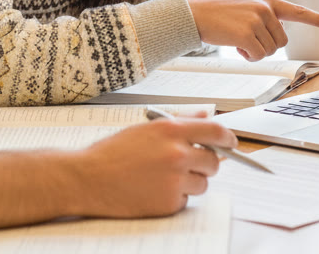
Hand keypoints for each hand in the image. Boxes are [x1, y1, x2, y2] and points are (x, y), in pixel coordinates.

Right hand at [66, 117, 232, 216]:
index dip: (228, 138)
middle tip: (188, 164)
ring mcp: (174, 180)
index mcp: (171, 130)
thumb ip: (180, 123)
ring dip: (190, 182)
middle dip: (205, 164)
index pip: (216, 131)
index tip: (232, 143)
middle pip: (213, 161)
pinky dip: (174, 197)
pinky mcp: (169, 202)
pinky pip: (185, 200)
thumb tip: (205, 116)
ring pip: (202, 183)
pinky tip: (152, 190)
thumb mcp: (146, 129)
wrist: (87, 179)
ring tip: (161, 178)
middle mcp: (176, 154)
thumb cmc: (112, 153)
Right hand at [187, 0, 318, 61]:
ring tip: (238, 39)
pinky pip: (258, 56)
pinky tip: (235, 45)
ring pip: (271, 50)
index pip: (299, 11)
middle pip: (282, 41)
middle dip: (266, 45)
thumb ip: (265, 17)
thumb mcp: (246, 9)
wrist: (196, 14)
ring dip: (255, 52)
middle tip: (246, 38)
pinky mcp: (247, 34)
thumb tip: (278, 37)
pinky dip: (248, 56)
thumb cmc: (219, 16)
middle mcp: (265, 9)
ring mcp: (257, 20)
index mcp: (267, 2)